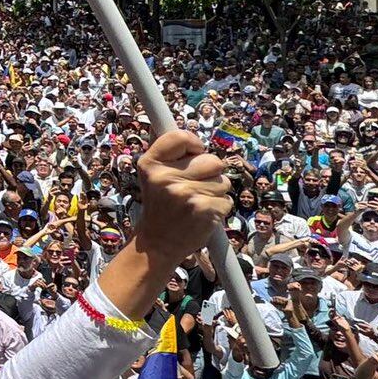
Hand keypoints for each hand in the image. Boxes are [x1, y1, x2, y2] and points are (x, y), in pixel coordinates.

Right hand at [126, 131, 231, 267]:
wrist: (158, 243)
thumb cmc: (161, 206)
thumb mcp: (152, 176)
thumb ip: (169, 154)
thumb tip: (189, 134)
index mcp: (150, 164)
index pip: (181, 137)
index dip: (194, 145)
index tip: (195, 154)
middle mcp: (165, 177)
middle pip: (212, 160)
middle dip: (211, 173)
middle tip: (195, 186)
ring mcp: (185, 194)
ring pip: (223, 181)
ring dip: (216, 192)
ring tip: (196, 202)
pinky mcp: (203, 210)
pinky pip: (227, 200)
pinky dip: (219, 208)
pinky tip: (202, 215)